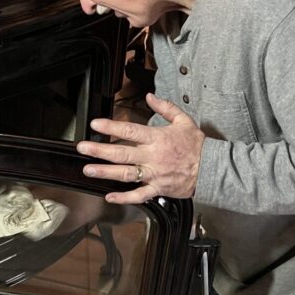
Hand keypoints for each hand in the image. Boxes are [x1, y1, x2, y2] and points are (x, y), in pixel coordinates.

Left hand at [76, 93, 205, 204]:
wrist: (212, 169)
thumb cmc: (197, 146)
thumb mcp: (184, 120)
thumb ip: (165, 107)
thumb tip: (150, 96)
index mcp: (158, 139)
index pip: (130, 131)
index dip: (111, 127)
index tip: (95, 124)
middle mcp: (153, 157)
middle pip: (122, 153)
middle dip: (99, 151)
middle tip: (82, 148)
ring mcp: (154, 174)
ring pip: (126, 174)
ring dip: (105, 173)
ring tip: (88, 170)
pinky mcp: (158, 189)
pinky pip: (139, 195)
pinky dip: (124, 198)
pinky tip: (109, 196)